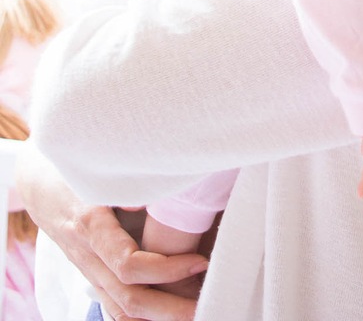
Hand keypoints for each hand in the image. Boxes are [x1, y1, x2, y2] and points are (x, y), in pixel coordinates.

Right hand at [18, 146, 207, 319]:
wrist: (42, 183)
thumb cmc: (79, 168)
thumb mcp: (99, 169)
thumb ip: (124, 185)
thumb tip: (143, 203)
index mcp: (91, 226)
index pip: (129, 265)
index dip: (167, 269)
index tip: (200, 260)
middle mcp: (88, 256)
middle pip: (128, 299)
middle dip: (170, 308)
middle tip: (208, 300)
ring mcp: (89, 271)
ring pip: (121, 310)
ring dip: (158, 318)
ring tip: (194, 312)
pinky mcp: (93, 275)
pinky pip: (115, 306)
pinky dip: (141, 317)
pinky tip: (168, 314)